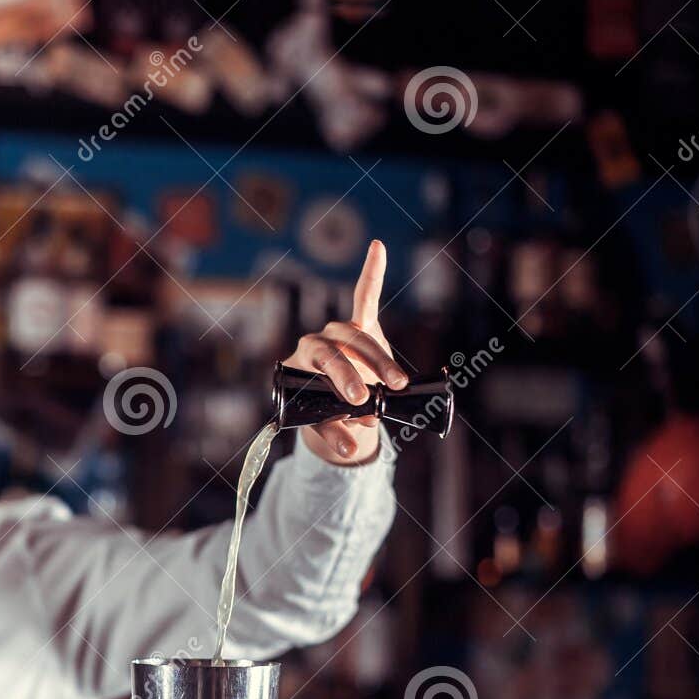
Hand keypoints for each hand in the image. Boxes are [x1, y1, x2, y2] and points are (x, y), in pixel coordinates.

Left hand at [284, 240, 409, 464]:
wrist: (337, 406)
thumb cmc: (327, 413)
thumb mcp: (329, 426)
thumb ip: (337, 434)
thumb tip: (350, 451)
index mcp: (300, 365)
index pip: (318, 365)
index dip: (338, 379)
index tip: (357, 401)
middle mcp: (316, 343)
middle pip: (337, 349)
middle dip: (356, 372)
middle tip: (371, 399)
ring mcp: (338, 333)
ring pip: (358, 336)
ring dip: (380, 358)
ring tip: (398, 384)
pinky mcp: (362, 326)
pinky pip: (366, 295)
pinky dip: (372, 272)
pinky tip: (378, 248)